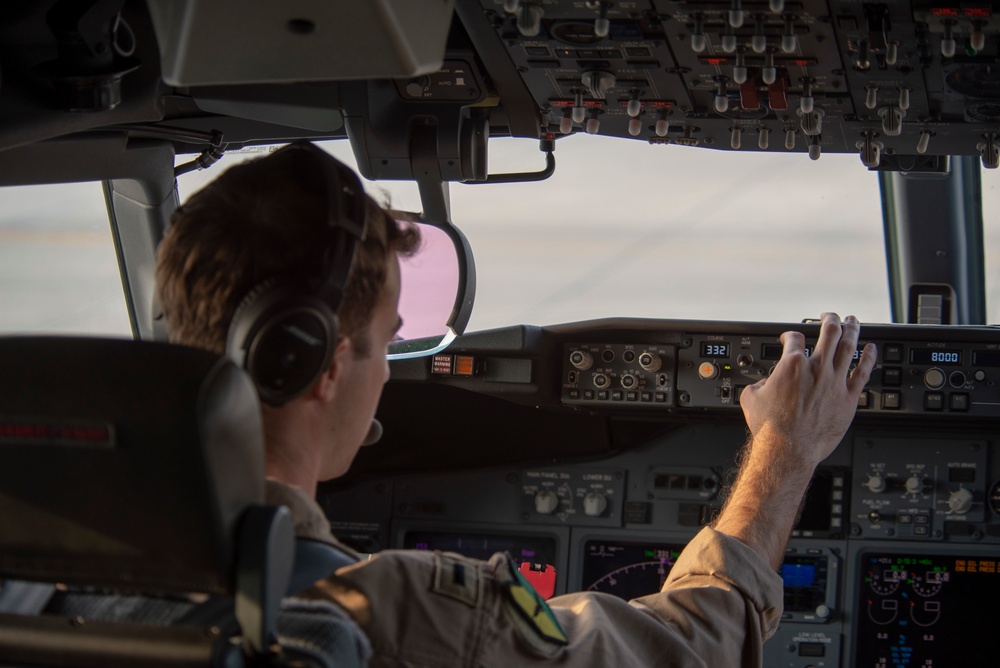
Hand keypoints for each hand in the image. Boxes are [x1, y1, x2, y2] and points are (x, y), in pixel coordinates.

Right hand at [739, 312, 876, 468]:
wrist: (788, 449)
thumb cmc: (771, 428)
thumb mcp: (751, 399)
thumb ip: (758, 384)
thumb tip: (762, 384)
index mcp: (791, 365)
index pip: (793, 338)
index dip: (789, 335)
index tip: (789, 338)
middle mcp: (816, 369)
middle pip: (829, 332)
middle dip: (829, 319)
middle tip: (829, 315)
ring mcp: (835, 383)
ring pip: (848, 347)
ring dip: (851, 330)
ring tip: (852, 321)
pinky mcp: (848, 399)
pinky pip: (863, 373)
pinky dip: (868, 358)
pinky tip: (871, 349)